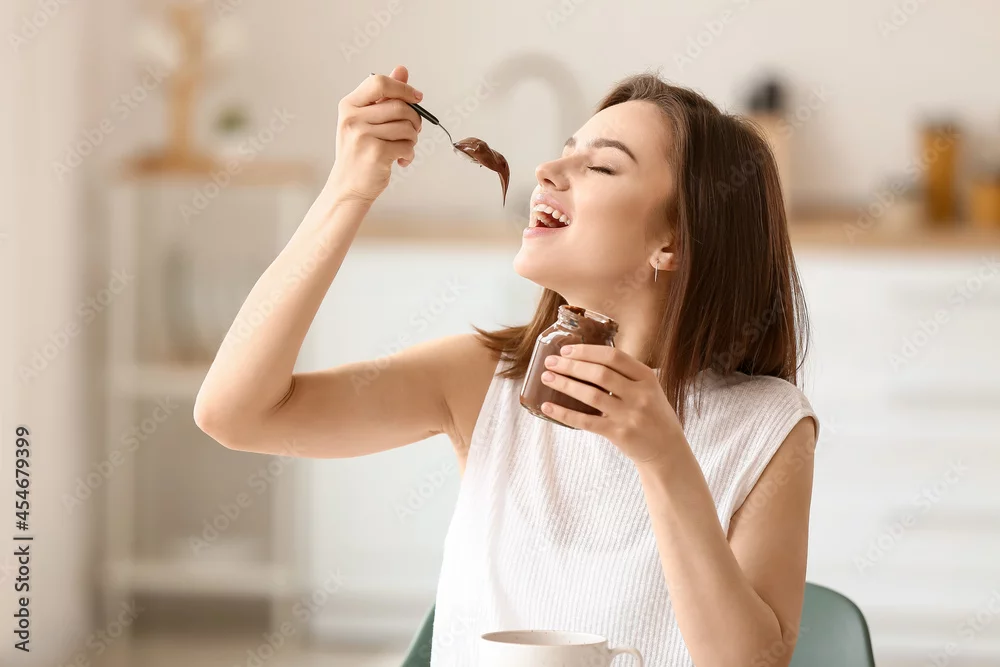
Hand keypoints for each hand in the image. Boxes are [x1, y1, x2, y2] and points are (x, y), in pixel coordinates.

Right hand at [327, 65, 423, 203]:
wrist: (347, 186)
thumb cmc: (358, 152)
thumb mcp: (366, 120)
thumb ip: (384, 96)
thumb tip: (402, 70)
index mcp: (349, 105)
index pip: (379, 83)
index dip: (403, 87)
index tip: (417, 97)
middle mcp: (353, 118)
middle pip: (400, 106)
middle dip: (414, 120)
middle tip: (413, 131)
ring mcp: (363, 136)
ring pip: (407, 127)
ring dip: (412, 139)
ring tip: (402, 147)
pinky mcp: (376, 153)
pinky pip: (407, 146)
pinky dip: (409, 154)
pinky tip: (400, 160)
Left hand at [539, 344, 684, 465]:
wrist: (667, 451)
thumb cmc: (653, 416)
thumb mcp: (649, 389)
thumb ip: (626, 375)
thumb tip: (586, 359)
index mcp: (646, 377)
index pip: (614, 356)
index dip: (587, 351)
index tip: (567, 350)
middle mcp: (640, 394)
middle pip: (600, 373)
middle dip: (571, 365)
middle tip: (551, 362)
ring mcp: (629, 415)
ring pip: (591, 395)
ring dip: (565, 384)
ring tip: (547, 378)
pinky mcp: (619, 434)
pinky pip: (585, 421)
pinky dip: (564, 413)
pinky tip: (548, 407)